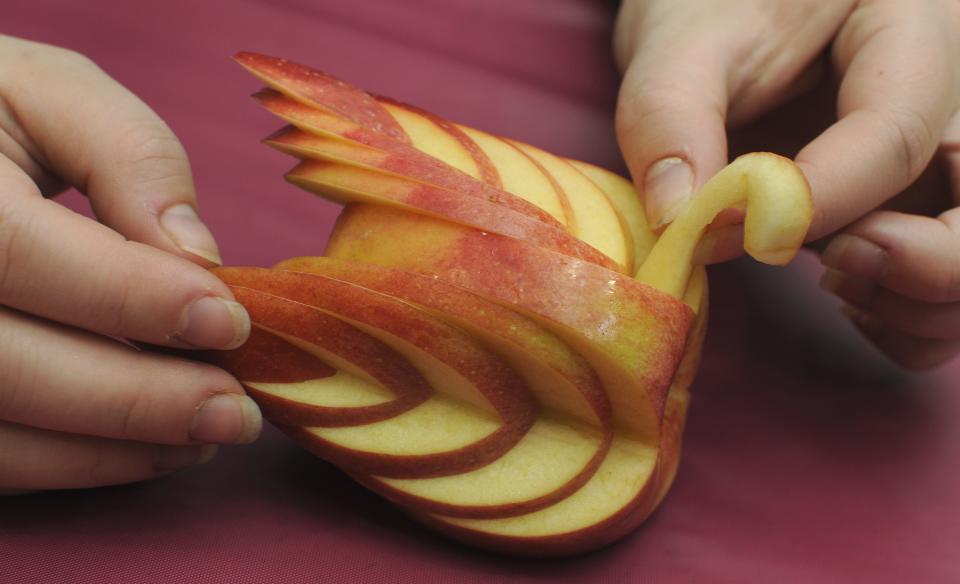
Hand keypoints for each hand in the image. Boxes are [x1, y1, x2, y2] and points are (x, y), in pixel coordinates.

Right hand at [0, 35, 260, 492]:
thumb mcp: (47, 93)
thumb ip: (127, 154)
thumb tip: (197, 256)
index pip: (16, 251)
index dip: (128, 296)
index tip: (228, 321)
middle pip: (2, 366)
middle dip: (133, 399)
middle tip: (235, 412)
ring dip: (108, 451)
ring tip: (204, 435)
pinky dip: (68, 467)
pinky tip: (145, 449)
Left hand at [614, 0, 959, 368]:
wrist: (719, 11)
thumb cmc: (709, 5)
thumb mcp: (682, 40)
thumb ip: (672, 119)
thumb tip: (683, 224)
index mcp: (911, 23)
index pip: (899, 131)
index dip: (821, 200)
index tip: (734, 231)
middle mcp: (947, 97)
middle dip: (926, 267)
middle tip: (831, 267)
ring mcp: (935, 156)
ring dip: (917, 302)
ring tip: (830, 280)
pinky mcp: (908, 200)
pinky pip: (937, 281)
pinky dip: (904, 315)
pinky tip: (846, 294)